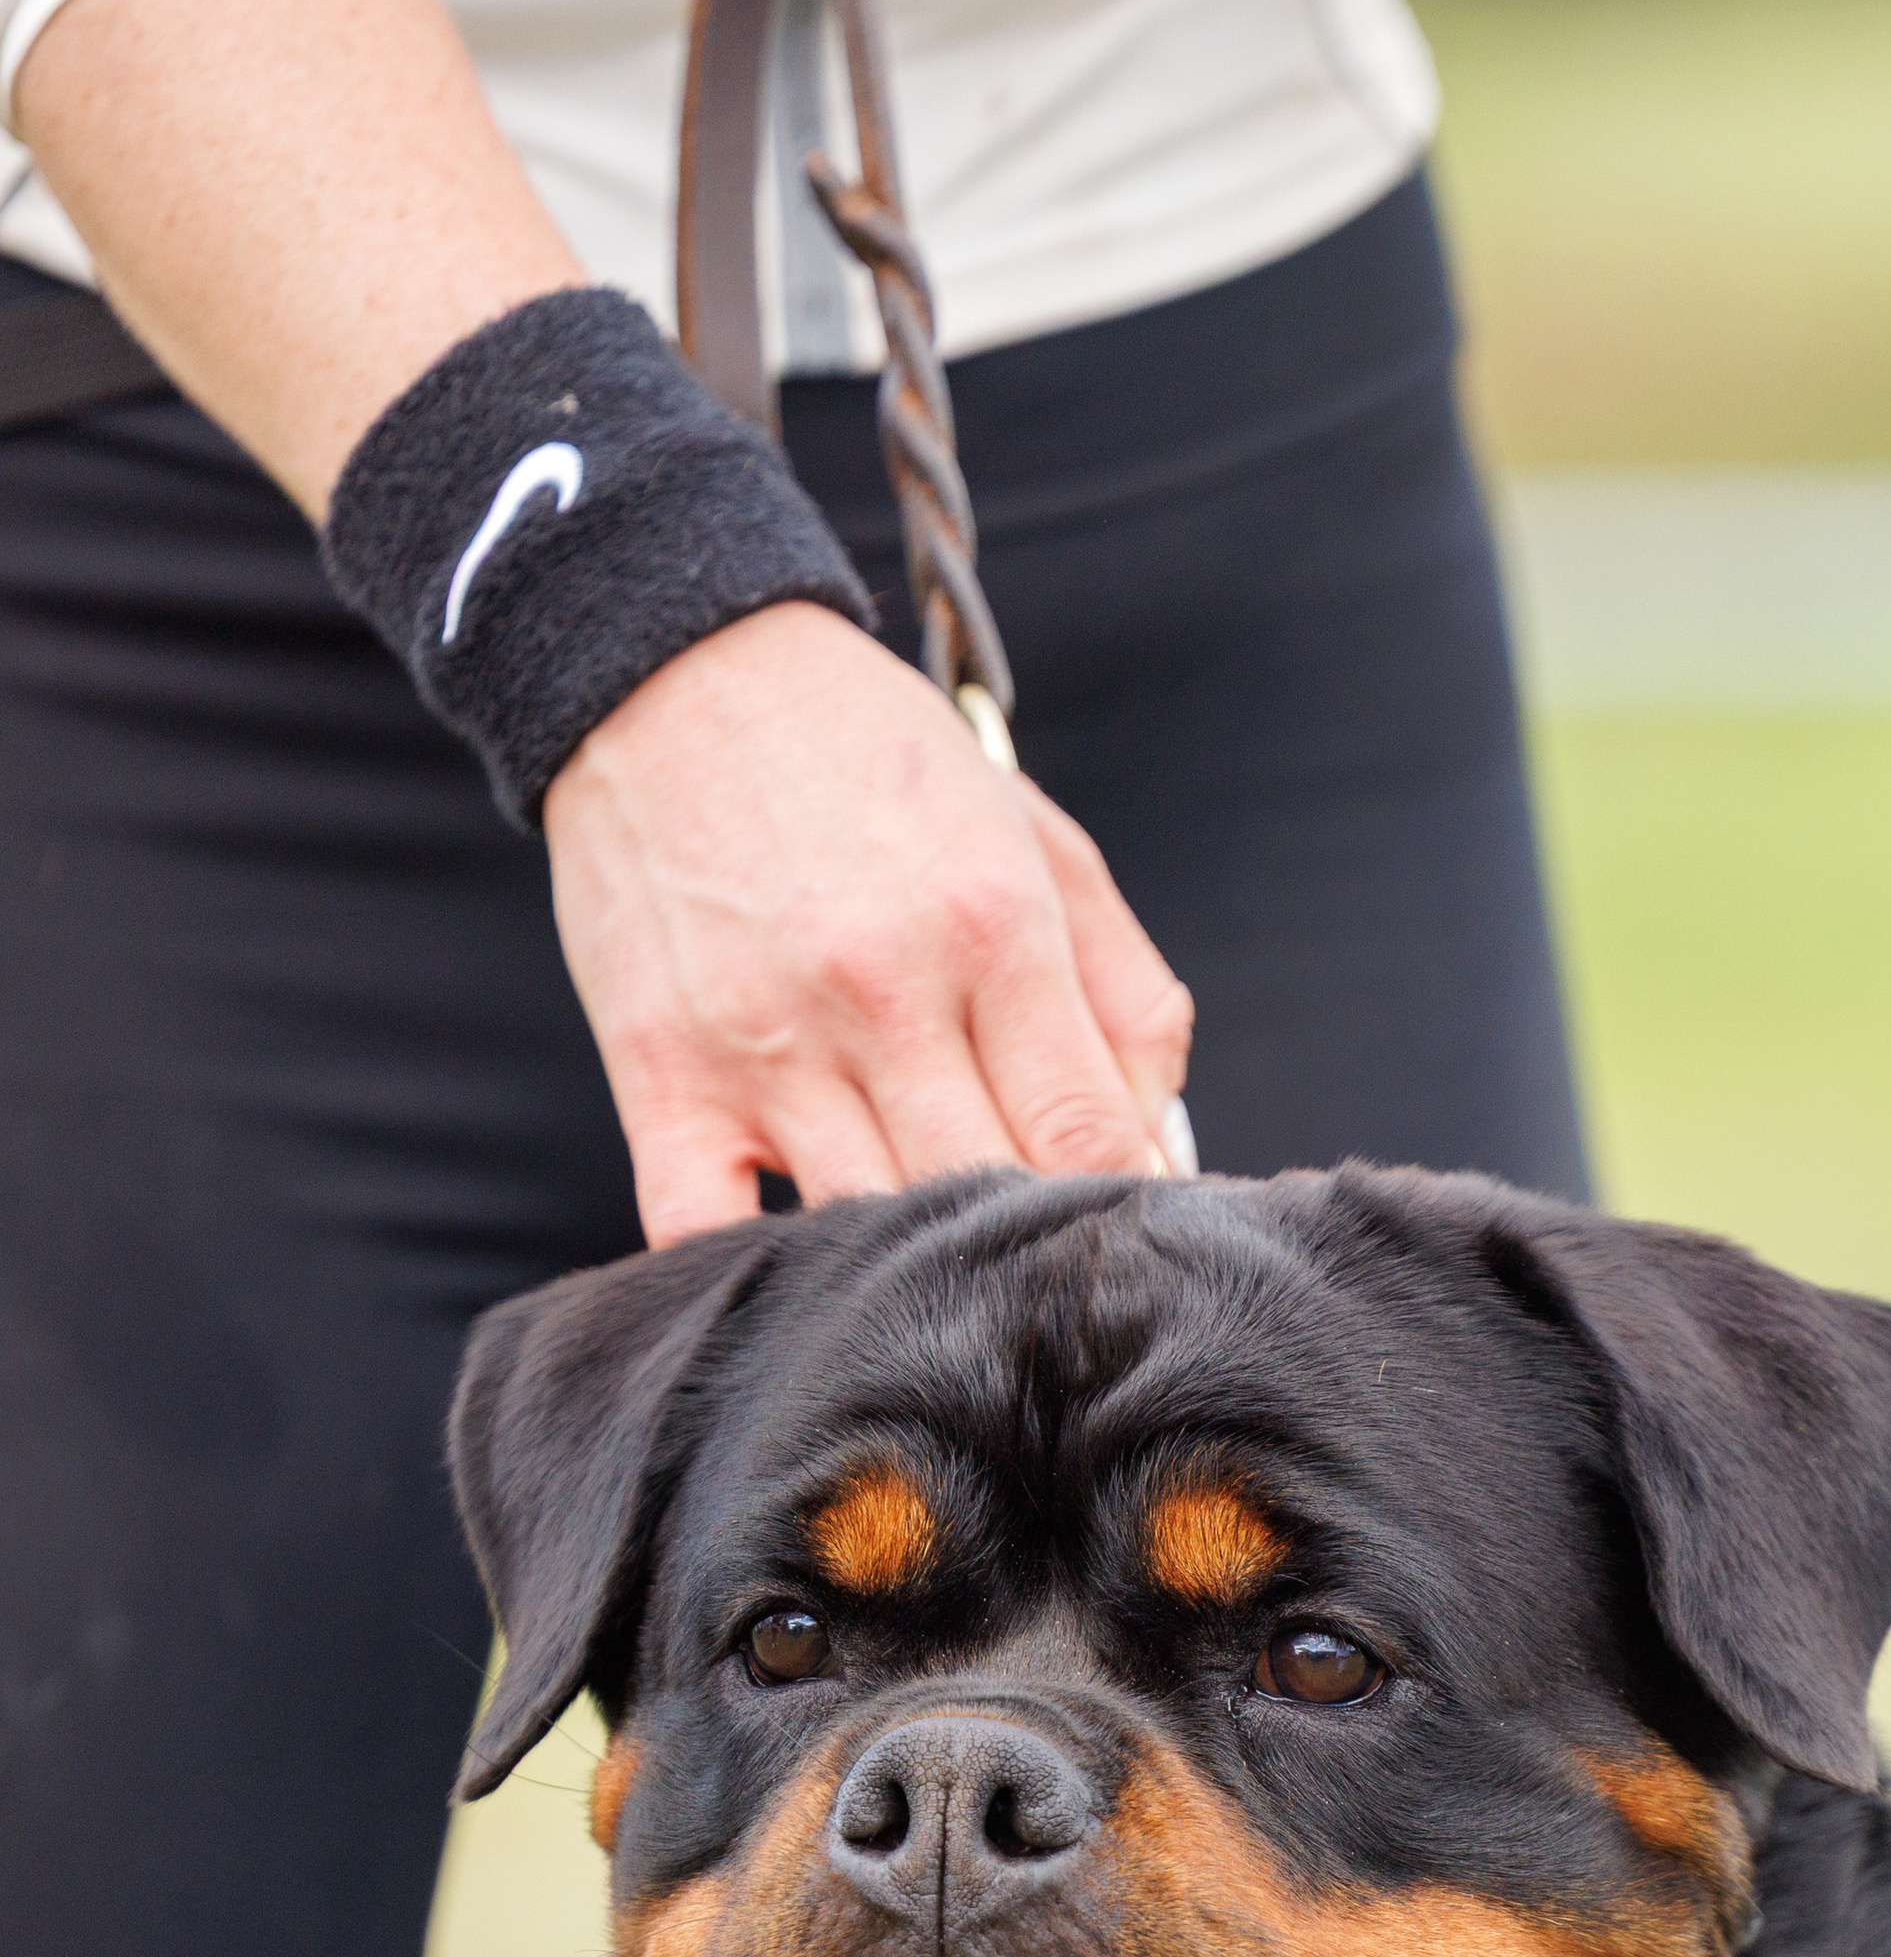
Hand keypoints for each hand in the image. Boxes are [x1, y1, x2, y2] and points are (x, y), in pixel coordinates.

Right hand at [543, 601, 1194, 1244]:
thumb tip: (1163, 1142)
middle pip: (991, 1198)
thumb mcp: (1035, 835)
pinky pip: (699, 1228)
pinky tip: (804, 1274)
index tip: (1129, 1240)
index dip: (1128, 1210)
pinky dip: (750, 1273)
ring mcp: (766, 1043)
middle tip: (1046, 1271)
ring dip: (916, 1280)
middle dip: (1034, 1253)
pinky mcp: (661, 1074)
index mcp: (993, 926)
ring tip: (946, 1287)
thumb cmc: (872, 763)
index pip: (1091, 1137)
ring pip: (866, 1234)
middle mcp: (883, 993)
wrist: (671, 669)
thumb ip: (1125, 989)